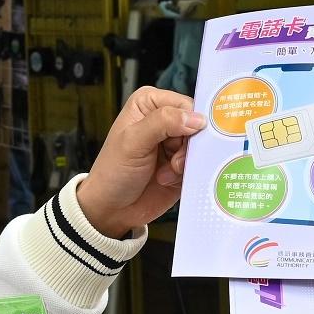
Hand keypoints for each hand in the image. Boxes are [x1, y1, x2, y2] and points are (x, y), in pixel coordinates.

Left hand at [76, 87, 205, 238]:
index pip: (185, 104)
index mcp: (149, 104)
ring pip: (201, 147)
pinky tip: (167, 179)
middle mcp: (164, 120)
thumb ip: (163, 122)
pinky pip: (200, 165)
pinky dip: (186, 174)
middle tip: (174, 161)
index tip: (186, 139)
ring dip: (185, 163)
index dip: (190, 121)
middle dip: (188, 146)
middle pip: (197, 126)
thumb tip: (196, 118)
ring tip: (166, 172)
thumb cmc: (113, 171)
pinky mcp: (182, 164)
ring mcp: (174, 143)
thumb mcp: (133, 141)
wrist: (112, 209)